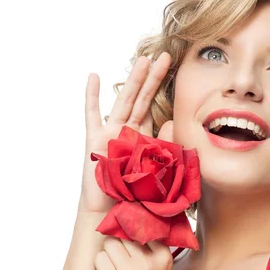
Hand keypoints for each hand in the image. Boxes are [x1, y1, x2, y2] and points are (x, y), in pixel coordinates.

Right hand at [80, 51, 173, 213]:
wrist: (111, 214)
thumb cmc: (133, 196)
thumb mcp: (157, 170)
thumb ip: (166, 148)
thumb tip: (176, 123)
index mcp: (142, 138)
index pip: (154, 110)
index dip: (163, 93)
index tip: (176, 73)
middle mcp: (126, 131)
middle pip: (143, 99)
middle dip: (154, 77)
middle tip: (166, 56)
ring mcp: (110, 133)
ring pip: (126, 101)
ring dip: (135, 80)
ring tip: (144, 59)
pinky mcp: (95, 141)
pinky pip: (93, 115)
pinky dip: (93, 97)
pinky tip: (95, 76)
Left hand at [94, 234, 172, 269]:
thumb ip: (150, 249)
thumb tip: (127, 221)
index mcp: (164, 256)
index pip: (142, 228)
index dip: (133, 237)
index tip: (133, 253)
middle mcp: (149, 261)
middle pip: (124, 235)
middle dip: (119, 246)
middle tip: (123, 267)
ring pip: (109, 243)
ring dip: (108, 255)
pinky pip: (99, 258)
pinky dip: (100, 268)